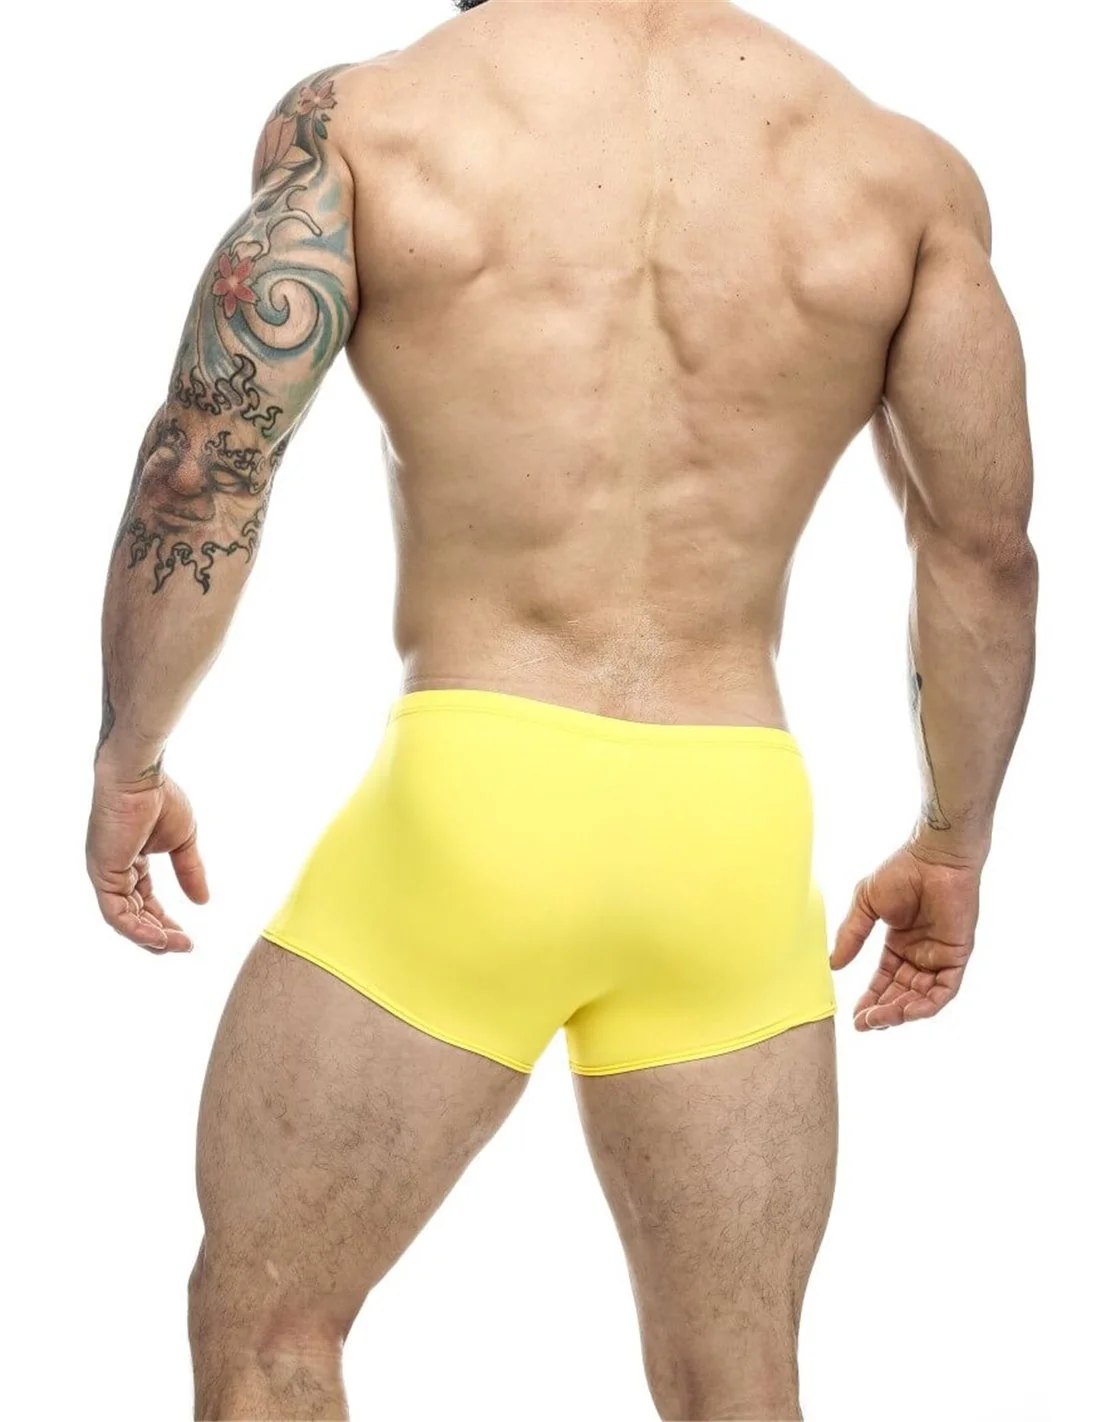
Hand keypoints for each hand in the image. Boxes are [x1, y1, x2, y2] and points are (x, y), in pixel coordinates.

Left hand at [86, 768, 209, 952]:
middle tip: (184, 946)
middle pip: (134, 915)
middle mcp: (114, 870)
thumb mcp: (183, 842)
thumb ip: (190, 871)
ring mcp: (106, 872)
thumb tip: (203, 902)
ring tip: (177, 946)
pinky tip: (160, 937)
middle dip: (159, 934)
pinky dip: (137, 929)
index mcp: (130, 861)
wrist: (142, 777)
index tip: (187, 937)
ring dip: (150, 937)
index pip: (145, 901)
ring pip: (124, 920)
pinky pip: (116, 913)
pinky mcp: (103, 873)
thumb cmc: (160, 798)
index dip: (165, 921)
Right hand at [830, 844, 980, 1029]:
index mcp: (899, 944)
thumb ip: (852, 935)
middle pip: (901, 994)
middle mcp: (920, 955)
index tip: (854, 1017)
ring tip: (879, 1020)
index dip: (870, 999)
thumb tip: (833, 965)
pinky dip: (927, 1005)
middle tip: (864, 1024)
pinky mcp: (957, 955)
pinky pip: (945, 990)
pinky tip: (906, 1012)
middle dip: (882, 1011)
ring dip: (901, 1012)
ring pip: (921, 998)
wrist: (933, 857)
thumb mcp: (866, 905)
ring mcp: (939, 956)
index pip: (884, 981)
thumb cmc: (901, 871)